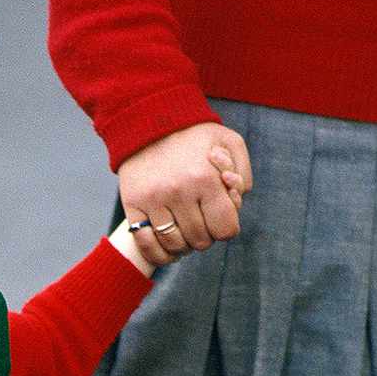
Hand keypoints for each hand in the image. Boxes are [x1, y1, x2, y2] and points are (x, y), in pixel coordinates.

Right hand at [121, 122, 252, 266]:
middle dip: (206, 234)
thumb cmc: (194, 136)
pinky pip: (147, 245)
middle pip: (201, 241)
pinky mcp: (133, 206)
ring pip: (175, 246)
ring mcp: (154, 201)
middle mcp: (180, 192)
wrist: (149, 122)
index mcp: (206, 179)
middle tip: (201, 220)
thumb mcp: (229, 142)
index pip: (225, 229)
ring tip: (184, 231)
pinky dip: (159, 253)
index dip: (226, 228)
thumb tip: (236, 202)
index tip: (220, 219)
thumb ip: (243, 173)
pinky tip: (167, 246)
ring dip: (183, 245)